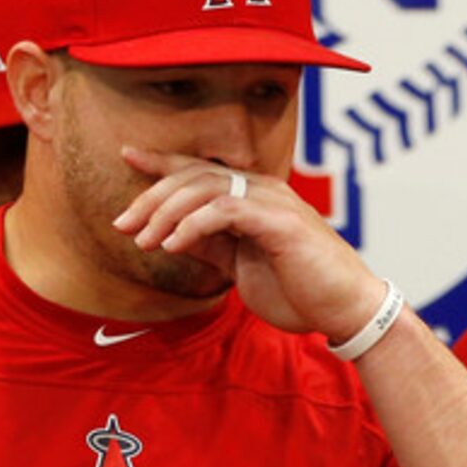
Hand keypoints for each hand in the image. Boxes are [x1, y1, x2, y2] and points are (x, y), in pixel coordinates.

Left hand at [113, 150, 386, 341]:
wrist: (344, 310)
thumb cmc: (299, 291)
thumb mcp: (243, 266)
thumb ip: (214, 245)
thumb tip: (175, 236)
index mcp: (254, 196)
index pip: (201, 169)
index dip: (163, 162)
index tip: (127, 155)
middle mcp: (263, 189)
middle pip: (195, 174)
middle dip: (151, 196)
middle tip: (121, 223)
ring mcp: (272, 201)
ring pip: (205, 187)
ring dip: (166, 213)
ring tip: (143, 241)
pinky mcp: (278, 221)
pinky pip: (224, 210)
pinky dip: (191, 225)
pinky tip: (172, 245)